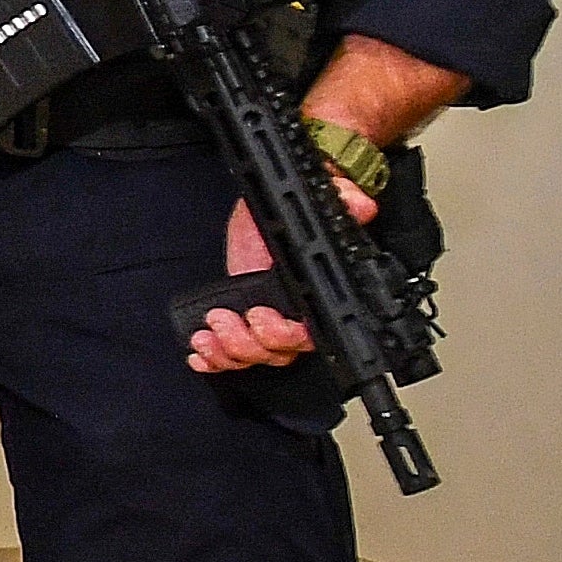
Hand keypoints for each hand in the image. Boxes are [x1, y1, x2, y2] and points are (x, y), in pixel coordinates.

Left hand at [188, 176, 375, 372]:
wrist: (252, 221)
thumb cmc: (278, 218)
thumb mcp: (305, 204)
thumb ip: (340, 201)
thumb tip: (360, 205)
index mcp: (313, 293)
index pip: (314, 331)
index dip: (291, 335)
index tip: (268, 317)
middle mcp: (292, 317)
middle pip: (282, 352)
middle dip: (255, 341)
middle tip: (238, 314)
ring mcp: (264, 325)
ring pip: (254, 357)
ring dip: (230, 348)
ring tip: (213, 323)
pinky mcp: (239, 327)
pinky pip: (230, 357)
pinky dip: (214, 359)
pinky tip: (202, 350)